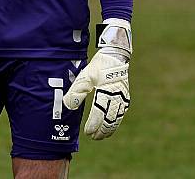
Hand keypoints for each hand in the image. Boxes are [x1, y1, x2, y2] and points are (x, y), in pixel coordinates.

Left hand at [63, 18, 131, 139]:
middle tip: (94, 137)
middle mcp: (116, 97)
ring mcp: (123, 98)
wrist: (115, 56)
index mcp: (105, 92)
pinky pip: (121, 113)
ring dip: (110, 128)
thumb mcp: (85, 76)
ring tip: (102, 135)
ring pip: (117, 118)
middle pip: (110, 119)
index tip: (88, 132)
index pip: (99, 113)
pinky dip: (116, 121)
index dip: (94, 124)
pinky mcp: (125, 97)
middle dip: (102, 130)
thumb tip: (69, 105)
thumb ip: (77, 91)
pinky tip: (111, 125)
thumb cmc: (98, 66)